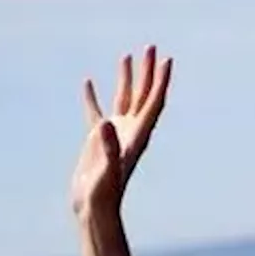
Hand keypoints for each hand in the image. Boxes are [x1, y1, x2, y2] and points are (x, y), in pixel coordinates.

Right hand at [71, 45, 173, 216]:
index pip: (154, 103)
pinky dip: (93, 97)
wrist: (94, 209)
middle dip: (148, 72)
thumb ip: (108, 146)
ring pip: (123, 99)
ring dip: (127, 78)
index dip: (161, 81)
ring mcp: (114, 134)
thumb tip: (106, 123)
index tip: (166, 60)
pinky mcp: (97, 139)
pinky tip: (88, 81)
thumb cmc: (104, 193)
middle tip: (151, 47)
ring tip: (127, 55)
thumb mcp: (107, 169)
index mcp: (138, 136)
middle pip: (143, 95)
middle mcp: (130, 131)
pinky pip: (96, 111)